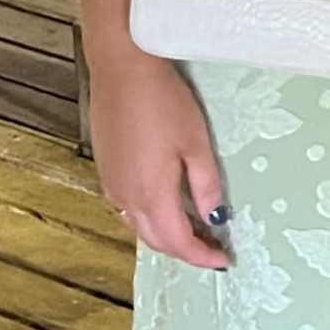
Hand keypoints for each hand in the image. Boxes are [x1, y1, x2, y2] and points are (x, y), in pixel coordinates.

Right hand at [89, 44, 231, 267]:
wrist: (122, 68)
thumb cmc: (163, 102)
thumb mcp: (196, 143)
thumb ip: (206, 185)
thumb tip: (217, 219)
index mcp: (150, 195)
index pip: (178, 242)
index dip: (202, 257)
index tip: (223, 261)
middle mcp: (125, 198)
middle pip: (156, 240)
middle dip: (184, 251)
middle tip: (211, 249)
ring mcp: (111, 185)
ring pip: (139, 226)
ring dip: (165, 236)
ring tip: (193, 230)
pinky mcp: (105, 170)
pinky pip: (127, 209)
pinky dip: (149, 217)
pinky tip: (164, 205)